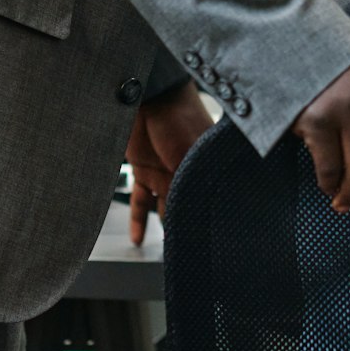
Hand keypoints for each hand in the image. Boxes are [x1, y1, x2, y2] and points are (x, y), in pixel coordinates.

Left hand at [126, 80, 214, 245]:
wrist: (148, 95)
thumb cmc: (179, 118)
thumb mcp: (188, 156)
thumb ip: (189, 184)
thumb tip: (192, 216)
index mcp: (205, 167)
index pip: (208, 200)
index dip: (209, 221)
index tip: (212, 245)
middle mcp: (187, 171)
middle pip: (186, 206)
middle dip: (186, 228)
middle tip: (189, 255)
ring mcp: (164, 171)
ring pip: (163, 207)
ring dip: (162, 228)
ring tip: (166, 252)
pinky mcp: (142, 169)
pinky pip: (139, 199)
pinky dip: (137, 218)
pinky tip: (137, 237)